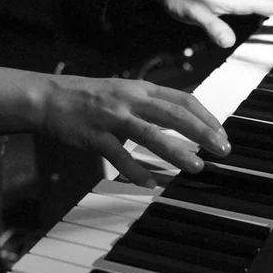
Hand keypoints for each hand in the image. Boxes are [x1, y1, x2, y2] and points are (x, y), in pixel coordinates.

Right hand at [42, 75, 230, 186]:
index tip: (221, 134)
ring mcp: (112, 117)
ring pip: (150, 134)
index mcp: (142, 88)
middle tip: (222, 150)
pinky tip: (150, 184)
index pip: (183, 99)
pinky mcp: (94, 135)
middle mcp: (130, 99)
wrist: (50, 97)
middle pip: (174, 114)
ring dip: (177, 152)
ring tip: (196, 167)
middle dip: (202, 132)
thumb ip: (152, 104)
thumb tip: (183, 120)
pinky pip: (118, 155)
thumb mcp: (126, 92)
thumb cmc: (90, 97)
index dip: (206, 116)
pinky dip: (135, 170)